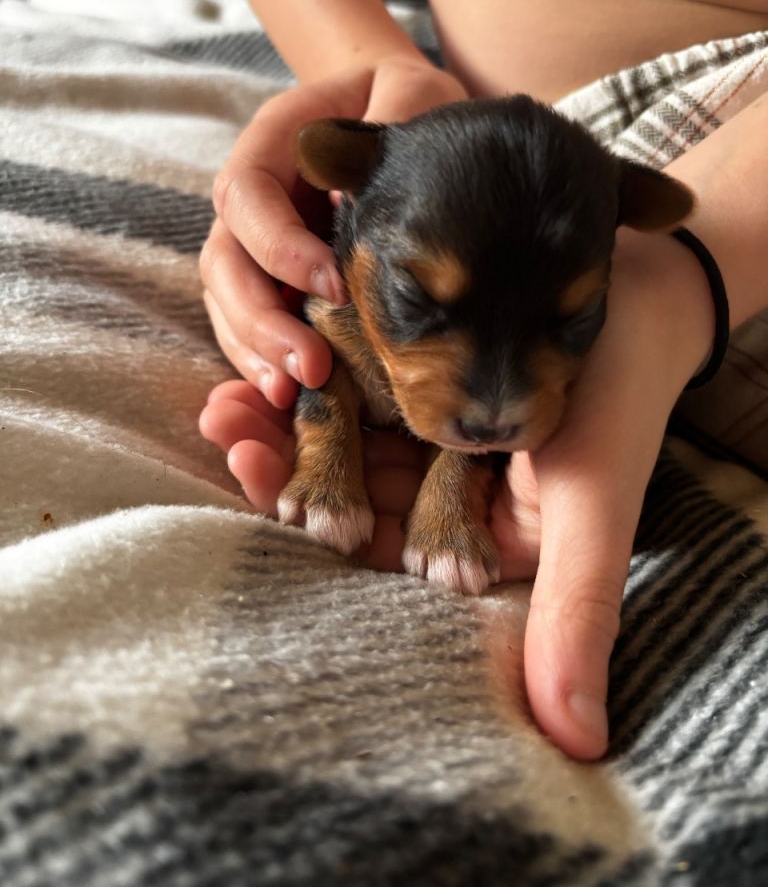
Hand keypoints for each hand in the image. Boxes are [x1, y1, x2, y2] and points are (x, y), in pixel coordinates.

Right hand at [200, 55, 466, 409]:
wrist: (406, 119)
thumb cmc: (409, 103)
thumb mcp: (413, 91)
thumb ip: (395, 114)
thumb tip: (366, 182)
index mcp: (274, 143)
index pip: (246, 194)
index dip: (278, 246)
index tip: (333, 287)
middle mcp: (254, 198)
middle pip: (223, 260)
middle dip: (258, 318)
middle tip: (309, 367)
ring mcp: (258, 243)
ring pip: (226, 301)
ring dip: (254, 351)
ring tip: (292, 393)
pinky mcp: (277, 282)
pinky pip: (250, 325)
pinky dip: (263, 360)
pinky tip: (290, 395)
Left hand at [201, 227, 713, 759]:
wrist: (642, 297)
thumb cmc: (624, 399)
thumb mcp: (599, 506)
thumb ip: (575, 610)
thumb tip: (575, 742)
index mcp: (481, 544)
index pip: (391, 552)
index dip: (327, 528)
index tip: (272, 500)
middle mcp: (447, 498)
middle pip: (354, 492)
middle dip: (286, 466)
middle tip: (227, 431)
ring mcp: (430, 436)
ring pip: (346, 436)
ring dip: (285, 419)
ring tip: (226, 400)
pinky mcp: (422, 382)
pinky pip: (361, 383)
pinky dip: (318, 374)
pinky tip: (270, 360)